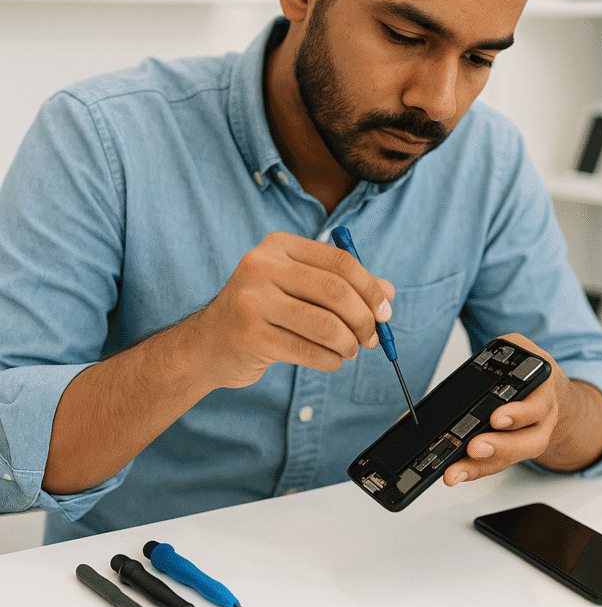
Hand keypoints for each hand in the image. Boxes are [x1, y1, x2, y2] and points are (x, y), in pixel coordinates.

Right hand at [197, 231, 394, 389]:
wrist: (210, 343)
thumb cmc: (263, 311)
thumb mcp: (298, 287)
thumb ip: (341, 284)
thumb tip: (387, 293)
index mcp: (278, 246)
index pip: (339, 261)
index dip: (370, 288)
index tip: (385, 311)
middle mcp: (261, 267)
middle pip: (335, 290)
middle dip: (364, 318)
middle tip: (372, 337)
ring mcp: (253, 302)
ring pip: (325, 324)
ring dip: (349, 343)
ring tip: (350, 350)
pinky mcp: (251, 337)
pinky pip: (309, 351)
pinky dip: (330, 360)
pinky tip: (330, 360)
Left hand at [443, 333, 569, 485]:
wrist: (543, 380)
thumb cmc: (523, 364)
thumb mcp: (511, 350)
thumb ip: (489, 359)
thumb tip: (454, 378)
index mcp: (541, 386)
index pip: (534, 403)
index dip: (517, 414)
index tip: (495, 418)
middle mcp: (543, 415)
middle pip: (529, 440)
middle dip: (500, 446)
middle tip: (474, 447)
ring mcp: (533, 434)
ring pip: (515, 458)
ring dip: (486, 464)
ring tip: (457, 469)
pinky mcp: (517, 448)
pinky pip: (502, 462)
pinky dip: (478, 468)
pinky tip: (457, 471)